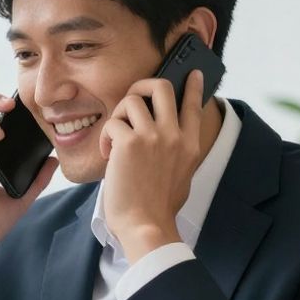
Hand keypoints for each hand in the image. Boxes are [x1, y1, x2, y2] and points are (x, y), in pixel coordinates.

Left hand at [98, 70, 204, 262]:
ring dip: (118, 117)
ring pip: (131, 100)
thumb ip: (178, 154)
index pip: (194, 105)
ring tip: (114, 139)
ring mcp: (153, 137)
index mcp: (190, 145)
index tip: (193, 74)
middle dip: (142, 86)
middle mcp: (174, 136)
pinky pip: (112, 123)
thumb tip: (170, 142)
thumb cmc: (158, 208)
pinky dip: (105, 138)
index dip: (194, 86)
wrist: (145, 225)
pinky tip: (106, 156)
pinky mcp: (129, 143)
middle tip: (132, 98)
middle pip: (162, 87)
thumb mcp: (181, 176)